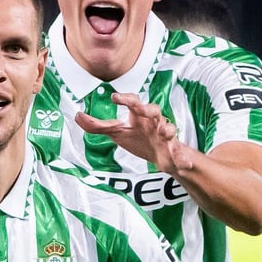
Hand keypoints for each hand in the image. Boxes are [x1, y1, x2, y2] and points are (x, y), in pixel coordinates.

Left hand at [74, 92, 194, 173]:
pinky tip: (184, 164)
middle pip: (153, 110)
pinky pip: (180, 153)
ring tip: (166, 132)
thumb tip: (77, 116)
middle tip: (143, 109)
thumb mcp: (117, 132)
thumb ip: (97, 126)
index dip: (126, 99)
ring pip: (169, 128)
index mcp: (139, 116)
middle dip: (149, 109)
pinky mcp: (174, 150)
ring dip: (168, 129)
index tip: (115, 97)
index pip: (134, 102)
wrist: (160, 157)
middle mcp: (153, 122)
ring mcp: (165, 136)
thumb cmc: (138, 138)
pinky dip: (183, 158)